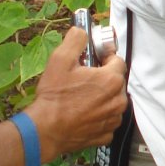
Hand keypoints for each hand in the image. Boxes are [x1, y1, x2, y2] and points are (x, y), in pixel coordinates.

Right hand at [28, 26, 127, 159]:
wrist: (46, 129)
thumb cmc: (54, 96)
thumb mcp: (60, 60)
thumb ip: (75, 40)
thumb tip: (81, 31)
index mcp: (111, 80)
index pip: (117, 60)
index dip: (104, 58)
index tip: (93, 60)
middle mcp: (118, 100)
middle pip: (116, 81)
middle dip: (103, 78)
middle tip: (83, 79)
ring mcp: (113, 119)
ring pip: (113, 101)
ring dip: (102, 97)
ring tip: (81, 97)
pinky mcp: (106, 134)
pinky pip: (107, 119)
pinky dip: (99, 115)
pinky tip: (83, 113)